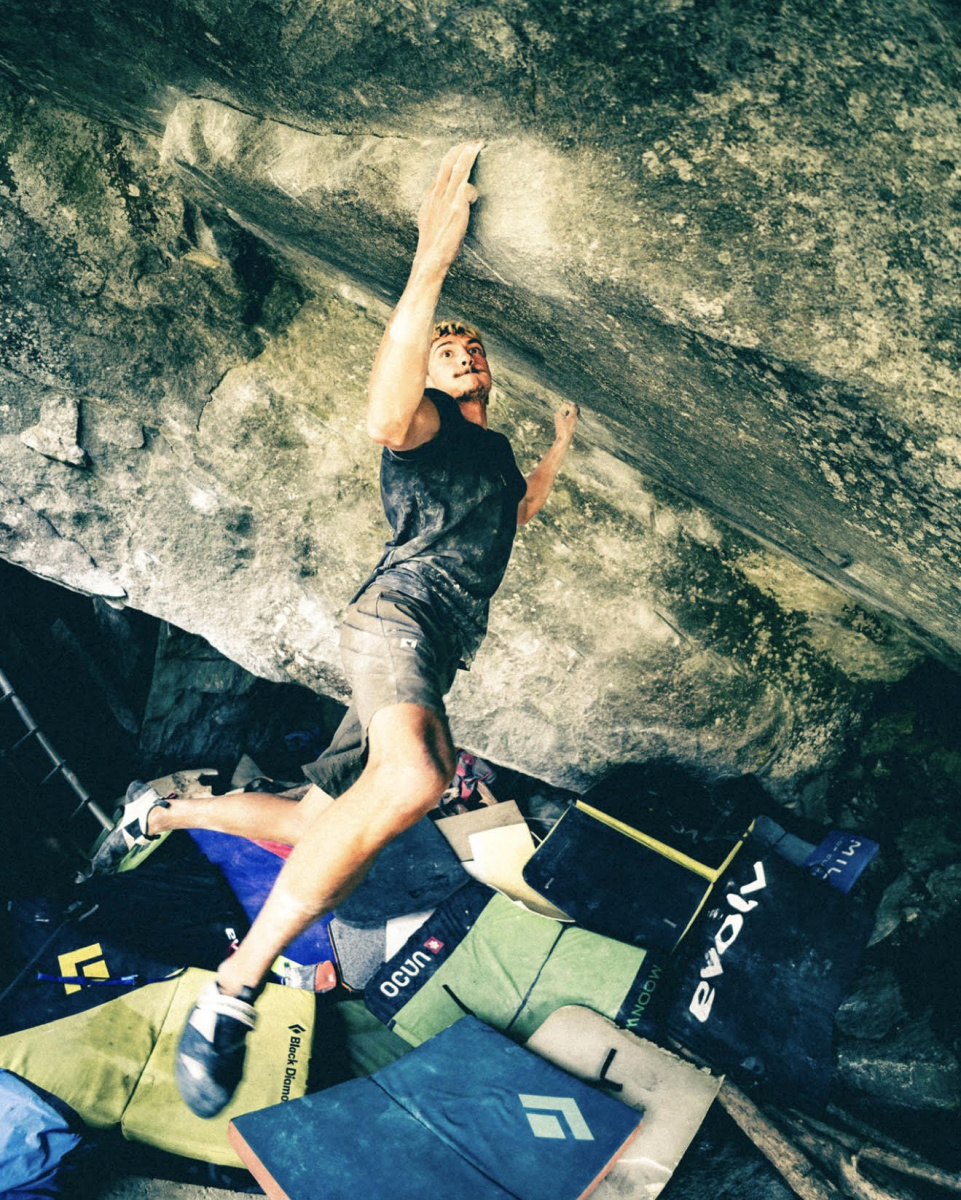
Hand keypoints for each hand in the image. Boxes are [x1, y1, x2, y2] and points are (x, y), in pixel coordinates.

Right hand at [414, 140, 483, 272]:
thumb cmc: (434, 246)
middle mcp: (436, 194)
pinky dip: (473, 189)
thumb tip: (447, 204)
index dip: (452, 157)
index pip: (441, 170)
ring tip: (478, 145)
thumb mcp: (431, 223)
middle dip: (461, 149)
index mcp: (430, 197)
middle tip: (474, 141)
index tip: (463, 150)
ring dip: (469, 155)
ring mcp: (446, 200)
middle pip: (447, 163)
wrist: (430, 260)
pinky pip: (467, 188)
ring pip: (457, 169)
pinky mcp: (456, 208)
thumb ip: (438, 210)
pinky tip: (475, 196)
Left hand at [554, 401, 578, 443]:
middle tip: (575, 417)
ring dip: (573, 416)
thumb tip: (575, 404)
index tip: (575, 413)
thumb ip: (573, 409)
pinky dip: (573, 420)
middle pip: (567, 408)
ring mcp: (561, 419)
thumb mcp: (572, 418)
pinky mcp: (563, 423)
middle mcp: (559, 415)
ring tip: (574, 421)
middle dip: (573, 412)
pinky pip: (569, 418)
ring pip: (569, 413)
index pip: (566, 404)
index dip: (572, 407)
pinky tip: (573, 424)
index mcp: (559, 412)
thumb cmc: (567, 430)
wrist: (564, 440)